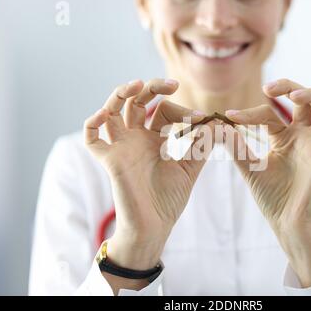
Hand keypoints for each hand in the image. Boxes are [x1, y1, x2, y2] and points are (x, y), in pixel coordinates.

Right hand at [84, 79, 214, 270]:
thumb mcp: (190, 167)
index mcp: (154, 138)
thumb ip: (201, 145)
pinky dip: (92, 124)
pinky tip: (104, 114)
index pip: (162, 110)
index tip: (202, 118)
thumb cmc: (169, 198)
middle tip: (171, 84)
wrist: (154, 225)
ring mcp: (121, 147)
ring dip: (120, 94)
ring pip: (111, 111)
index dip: (182, 110)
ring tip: (136, 84)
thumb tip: (218, 123)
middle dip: (151, 88)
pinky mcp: (110, 160)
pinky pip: (91, 138)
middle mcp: (136, 138)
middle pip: (135, 102)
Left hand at [224, 79, 310, 286]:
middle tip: (270, 88)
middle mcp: (302, 136)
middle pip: (305, 100)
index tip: (230, 116)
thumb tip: (218, 125)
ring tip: (294, 96)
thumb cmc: (271, 196)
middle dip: (290, 87)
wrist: (287, 223)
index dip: (250, 113)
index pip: (270, 113)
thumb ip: (237, 147)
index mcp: (284, 136)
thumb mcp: (249, 167)